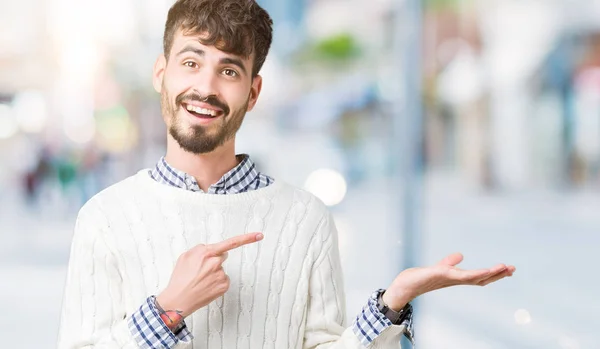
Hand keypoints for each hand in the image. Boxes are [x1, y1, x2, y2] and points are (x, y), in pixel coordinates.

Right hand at [157, 232, 263, 317]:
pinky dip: (216, 282)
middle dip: (214, 259)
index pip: (231, 243)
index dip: (247, 238)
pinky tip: (206, 286)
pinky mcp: (224, 285)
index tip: (259, 235)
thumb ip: (200, 249)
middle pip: (222, 256)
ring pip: (221, 269)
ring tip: (200, 280)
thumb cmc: (180, 279)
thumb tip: (209, 249)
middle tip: (200, 270)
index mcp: (206, 253)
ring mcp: (221, 274)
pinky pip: (223, 279)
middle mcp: (216, 262)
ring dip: (213, 272)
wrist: (178, 300)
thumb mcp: (185, 256)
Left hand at [382, 253, 515, 310]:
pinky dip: (474, 273)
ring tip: (504, 268)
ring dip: (490, 273)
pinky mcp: (442, 274)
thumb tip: (461, 255)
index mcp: (457, 277)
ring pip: (474, 277)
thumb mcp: (439, 267)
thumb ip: (450, 262)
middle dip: (497, 274)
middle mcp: (456, 280)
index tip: (508, 268)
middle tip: (513, 268)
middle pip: (481, 278)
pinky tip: (484, 270)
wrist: (405, 285)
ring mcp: (450, 278)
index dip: (494, 274)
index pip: (479, 276)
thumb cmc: (421, 278)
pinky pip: (461, 276)